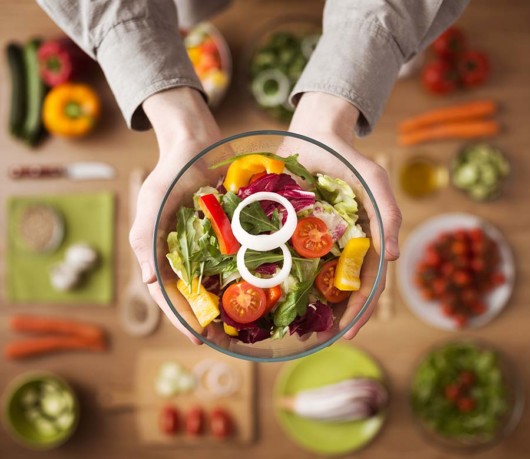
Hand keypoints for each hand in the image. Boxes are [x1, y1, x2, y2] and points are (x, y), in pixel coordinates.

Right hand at [129, 87, 220, 343]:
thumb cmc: (171, 172)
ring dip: (228, 304)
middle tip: (228, 340)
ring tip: (245, 326)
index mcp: (161, 253)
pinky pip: (237, 260)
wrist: (196, 142)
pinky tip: (261, 290)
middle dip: (209, 319)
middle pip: (195, 295)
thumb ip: (146, 240)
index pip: (168, 295)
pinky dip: (245, 276)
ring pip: (217, 282)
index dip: (182, 318)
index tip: (200, 339)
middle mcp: (185, 254)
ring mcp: (208, 245)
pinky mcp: (228, 234)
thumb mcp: (153, 202)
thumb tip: (148, 281)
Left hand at [288, 92, 401, 338]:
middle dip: (334, 316)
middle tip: (321, 339)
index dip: (360, 310)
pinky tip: (269, 293)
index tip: (349, 333)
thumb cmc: (349, 159)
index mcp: (362, 241)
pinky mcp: (288, 230)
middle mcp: (337, 246)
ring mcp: (312, 240)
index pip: (366, 283)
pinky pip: (283, 256)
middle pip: (338, 288)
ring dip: (307, 304)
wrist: (316, 134)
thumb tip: (394, 258)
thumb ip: (389, 213)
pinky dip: (280, 276)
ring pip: (311, 278)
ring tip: (295, 328)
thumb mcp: (375, 181)